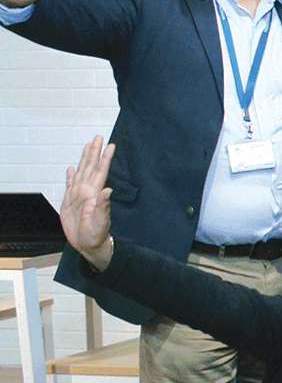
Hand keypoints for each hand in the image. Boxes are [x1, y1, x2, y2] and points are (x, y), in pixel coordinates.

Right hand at [61, 137, 116, 270]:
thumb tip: (108, 191)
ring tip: (87, 147)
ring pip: (81, 172)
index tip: (110, 144)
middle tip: (98, 137)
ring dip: (84, 159)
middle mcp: (87, 191)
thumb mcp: (100, 221)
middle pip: (91, 167)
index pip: (100, 171)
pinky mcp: (69, 202)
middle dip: (94, 151)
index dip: (105, 157)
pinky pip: (69, 185)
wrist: (88, 245)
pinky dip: (70, 176)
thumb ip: (103, 206)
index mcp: (94, 193)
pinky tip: (71, 169)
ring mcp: (78, 196)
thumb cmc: (96, 235)